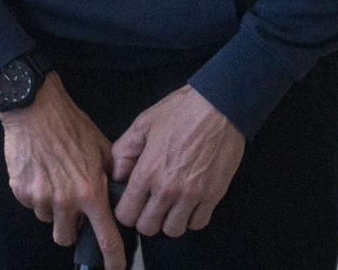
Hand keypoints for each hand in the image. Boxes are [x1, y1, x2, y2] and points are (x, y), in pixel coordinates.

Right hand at [0, 73, 125, 269]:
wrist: (35, 108)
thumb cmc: (70, 124)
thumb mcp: (101, 147)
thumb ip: (112, 174)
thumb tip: (120, 192)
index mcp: (90, 192)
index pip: (106, 237)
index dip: (113, 259)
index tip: (115, 268)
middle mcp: (65, 201)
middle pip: (66, 238)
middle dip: (71, 228)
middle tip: (73, 207)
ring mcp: (40, 197)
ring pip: (47, 219)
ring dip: (53, 208)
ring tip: (55, 179)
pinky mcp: (20, 190)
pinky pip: (30, 204)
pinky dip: (36, 193)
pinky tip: (41, 171)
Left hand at [110, 84, 244, 237]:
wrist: (219, 106)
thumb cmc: (180, 111)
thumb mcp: (143, 123)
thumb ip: (124, 151)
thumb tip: (118, 175)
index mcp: (147, 171)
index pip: (126, 215)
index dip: (125, 211)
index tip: (131, 203)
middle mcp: (168, 189)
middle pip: (148, 228)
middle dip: (145, 219)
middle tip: (150, 205)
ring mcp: (192, 195)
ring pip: (174, 230)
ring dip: (169, 220)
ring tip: (170, 204)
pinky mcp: (213, 195)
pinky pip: (198, 223)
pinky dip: (192, 218)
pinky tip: (189, 203)